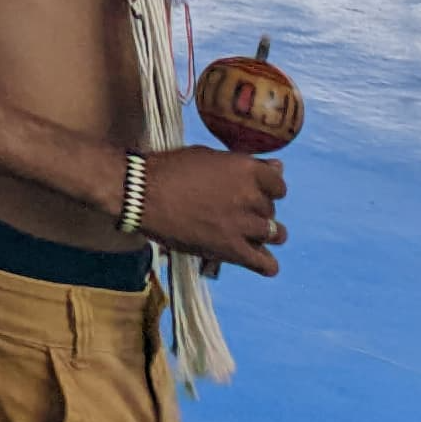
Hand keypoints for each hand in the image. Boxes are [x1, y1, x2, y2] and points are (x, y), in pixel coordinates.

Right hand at [135, 147, 285, 275]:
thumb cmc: (169, 169)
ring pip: (276, 234)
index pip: (279, 185)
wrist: (141, 194)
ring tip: (244, 231)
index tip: (250, 190)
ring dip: (263, 233)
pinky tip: (252, 255)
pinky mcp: (232, 250)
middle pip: (271, 209)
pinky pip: (266, 264)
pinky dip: (265, 262)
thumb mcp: (207, 157)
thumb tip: (277, 168)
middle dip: (256, 209)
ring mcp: (243, 225)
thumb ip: (244, 164)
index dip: (266, 188)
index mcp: (247, 169)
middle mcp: (251, 197)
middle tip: (232, 210)